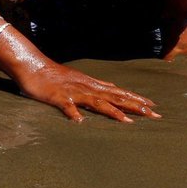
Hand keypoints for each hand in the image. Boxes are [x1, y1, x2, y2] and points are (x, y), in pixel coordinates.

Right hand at [16, 60, 160, 122]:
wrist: (32, 66)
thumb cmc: (53, 74)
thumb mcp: (78, 78)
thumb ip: (94, 85)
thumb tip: (112, 88)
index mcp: (91, 84)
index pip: (118, 92)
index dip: (136, 99)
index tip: (153, 106)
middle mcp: (86, 87)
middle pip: (114, 97)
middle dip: (135, 106)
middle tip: (154, 114)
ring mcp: (73, 93)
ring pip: (97, 102)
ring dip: (113, 111)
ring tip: (128, 121)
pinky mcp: (58, 97)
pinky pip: (67, 107)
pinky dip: (74, 114)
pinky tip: (79, 122)